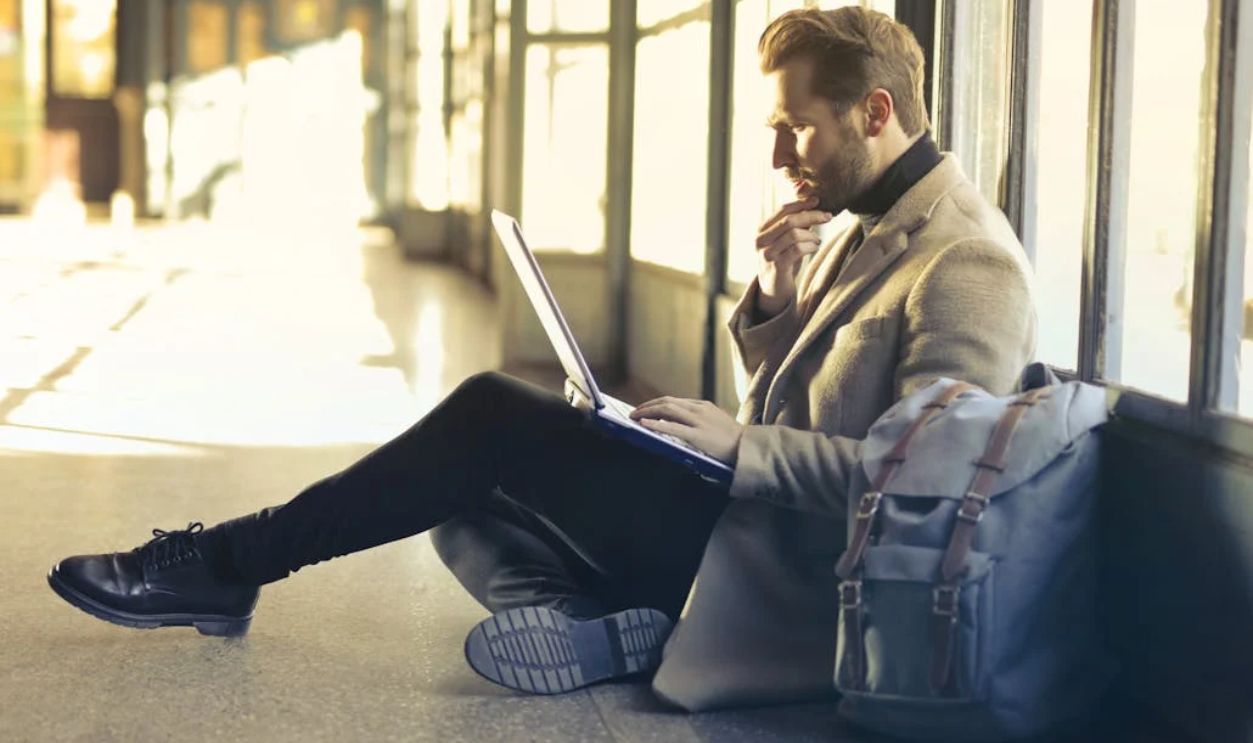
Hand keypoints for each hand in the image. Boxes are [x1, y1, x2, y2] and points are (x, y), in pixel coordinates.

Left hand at [629, 397, 743, 465]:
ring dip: (647, 412)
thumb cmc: (733, 440)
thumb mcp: (715, 423)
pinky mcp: (698, 435)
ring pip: (667, 410)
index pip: (673, 401)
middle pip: (667, 402)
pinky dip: (655, 424)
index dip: (656, 403)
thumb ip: (699, 421)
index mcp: (703, 406)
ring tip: (634, 417)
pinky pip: (672, 427)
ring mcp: (699, 421)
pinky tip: (644, 424)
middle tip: (633, 412)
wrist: (749, 448)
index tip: (644, 409)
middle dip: (647, 406)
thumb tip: (678, 424)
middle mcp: (699, 409)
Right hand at [755, 197, 832, 316]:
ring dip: (811, 235)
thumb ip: (796, 220)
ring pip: (794, 234)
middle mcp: (760, 240)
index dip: (802, 203)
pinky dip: (810, 246)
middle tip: (828, 216)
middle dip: (812, 215)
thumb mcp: (787, 239)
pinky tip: (814, 247)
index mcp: (762, 229)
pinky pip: (797, 249)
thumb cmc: (783, 260)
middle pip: (789, 220)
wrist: (773, 290)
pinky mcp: (776, 267)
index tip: (819, 201)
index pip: (783, 210)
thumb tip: (809, 195)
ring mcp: (767, 254)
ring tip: (816, 240)